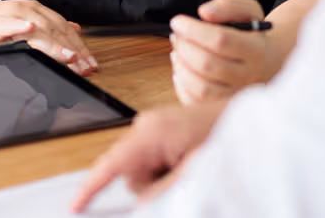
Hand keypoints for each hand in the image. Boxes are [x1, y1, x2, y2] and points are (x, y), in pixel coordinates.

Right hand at [0, 0, 97, 74]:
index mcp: (31, 10)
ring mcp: (5, 18)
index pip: (62, 28)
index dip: (79, 46)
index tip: (91, 63)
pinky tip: (30, 29)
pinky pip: (6, 25)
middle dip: (72, 51)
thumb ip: (48, 25)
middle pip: (54, 30)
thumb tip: (76, 28)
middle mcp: (22, 11)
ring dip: (54, 44)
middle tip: (86, 67)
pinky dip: (19, 26)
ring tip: (69, 56)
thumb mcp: (21, 21)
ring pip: (35, 30)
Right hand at [71, 102, 223, 212]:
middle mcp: (145, 125)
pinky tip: (185, 162)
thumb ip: (162, 190)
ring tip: (189, 167)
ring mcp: (152, 126)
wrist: (249, 118)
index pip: (111, 164)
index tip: (76, 206)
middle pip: (127, 171)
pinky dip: (164, 169)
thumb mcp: (194, 171)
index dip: (91, 188)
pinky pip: (151, 159)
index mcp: (150, 132)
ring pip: (140, 168)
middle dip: (149, 185)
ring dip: (161, 178)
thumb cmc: (227, 135)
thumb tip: (141, 204)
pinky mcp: (161, 130)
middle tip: (181, 180)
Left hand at [169, 0, 277, 103]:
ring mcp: (237, 95)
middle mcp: (249, 76)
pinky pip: (197, 103)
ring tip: (178, 51)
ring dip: (181, 66)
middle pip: (208, 64)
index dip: (193, 30)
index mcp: (257, 50)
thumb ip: (228, 6)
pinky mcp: (224, 107)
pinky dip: (182, 86)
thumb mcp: (249, 11)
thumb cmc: (255, 34)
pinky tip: (181, 70)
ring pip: (202, 87)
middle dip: (184, 47)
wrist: (273, 60)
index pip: (221, 41)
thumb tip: (204, 13)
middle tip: (176, 36)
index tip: (177, 21)